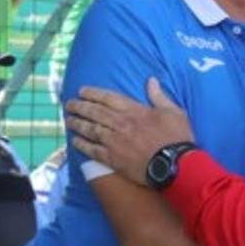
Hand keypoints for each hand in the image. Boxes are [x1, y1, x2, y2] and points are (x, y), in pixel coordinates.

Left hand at [66, 77, 195, 184]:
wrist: (175, 165)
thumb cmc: (176, 137)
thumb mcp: (174, 112)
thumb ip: (159, 96)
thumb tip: (151, 80)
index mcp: (134, 110)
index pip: (108, 98)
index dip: (93, 93)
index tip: (82, 91)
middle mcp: (120, 124)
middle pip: (94, 112)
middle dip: (80, 107)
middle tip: (69, 104)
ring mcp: (114, 142)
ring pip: (90, 130)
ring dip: (78, 124)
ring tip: (68, 120)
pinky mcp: (113, 159)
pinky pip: (93, 150)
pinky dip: (83, 145)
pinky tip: (75, 141)